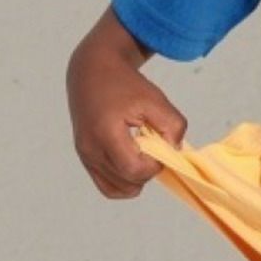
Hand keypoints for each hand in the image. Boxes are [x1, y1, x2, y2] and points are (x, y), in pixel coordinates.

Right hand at [66, 41, 186, 199]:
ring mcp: (85, 157)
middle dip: (148, 170)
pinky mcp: (85, 159)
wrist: (93, 72)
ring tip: (144, 151)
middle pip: (126, 182)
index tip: (163, 145)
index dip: (155, 165)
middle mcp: (90, 150)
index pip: (133, 169)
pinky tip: (134, 161)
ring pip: (117, 188)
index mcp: (106, 133)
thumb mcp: (155, 98)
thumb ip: (171, 124)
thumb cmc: (125, 84)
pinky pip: (107, 186)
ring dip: (136, 176)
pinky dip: (124, 181)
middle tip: (156, 146)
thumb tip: (176, 149)